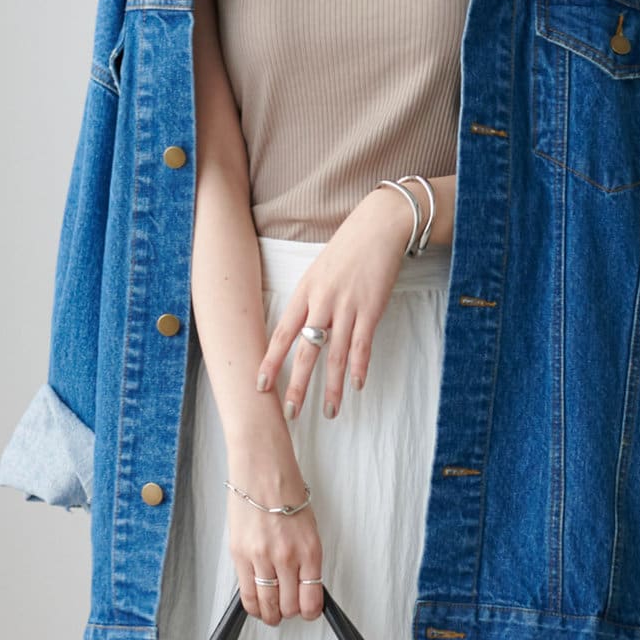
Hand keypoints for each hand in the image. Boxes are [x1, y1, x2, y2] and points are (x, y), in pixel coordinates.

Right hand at [226, 437, 324, 624]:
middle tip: (286, 610)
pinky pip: (246, 593)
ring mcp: (261, 557)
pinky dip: (252, 605)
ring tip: (270, 613)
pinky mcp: (239, 554)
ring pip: (267, 605)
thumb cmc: (285, 490)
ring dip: (270, 614)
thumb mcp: (308, 527)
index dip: (310, 612)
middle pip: (289, 606)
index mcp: (310, 550)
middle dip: (288, 613)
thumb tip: (302, 584)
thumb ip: (306, 558)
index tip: (307, 611)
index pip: (312, 598)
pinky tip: (255, 605)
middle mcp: (287, 557)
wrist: (261, 468)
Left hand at [255, 186, 412, 420]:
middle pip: (305, 351)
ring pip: (335, 355)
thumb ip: (309, 302)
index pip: (282, 334)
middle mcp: (322, 302)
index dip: (271, 362)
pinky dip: (360, 367)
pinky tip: (357, 385)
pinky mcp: (371, 309)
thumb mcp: (318, 272)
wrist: (378, 226)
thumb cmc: (347, 249)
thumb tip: (301, 332)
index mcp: (305, 293)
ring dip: (331, 387)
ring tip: (329, 412)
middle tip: (290, 413)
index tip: (260, 386)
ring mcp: (347, 307)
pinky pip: (363, 344)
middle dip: (297, 385)